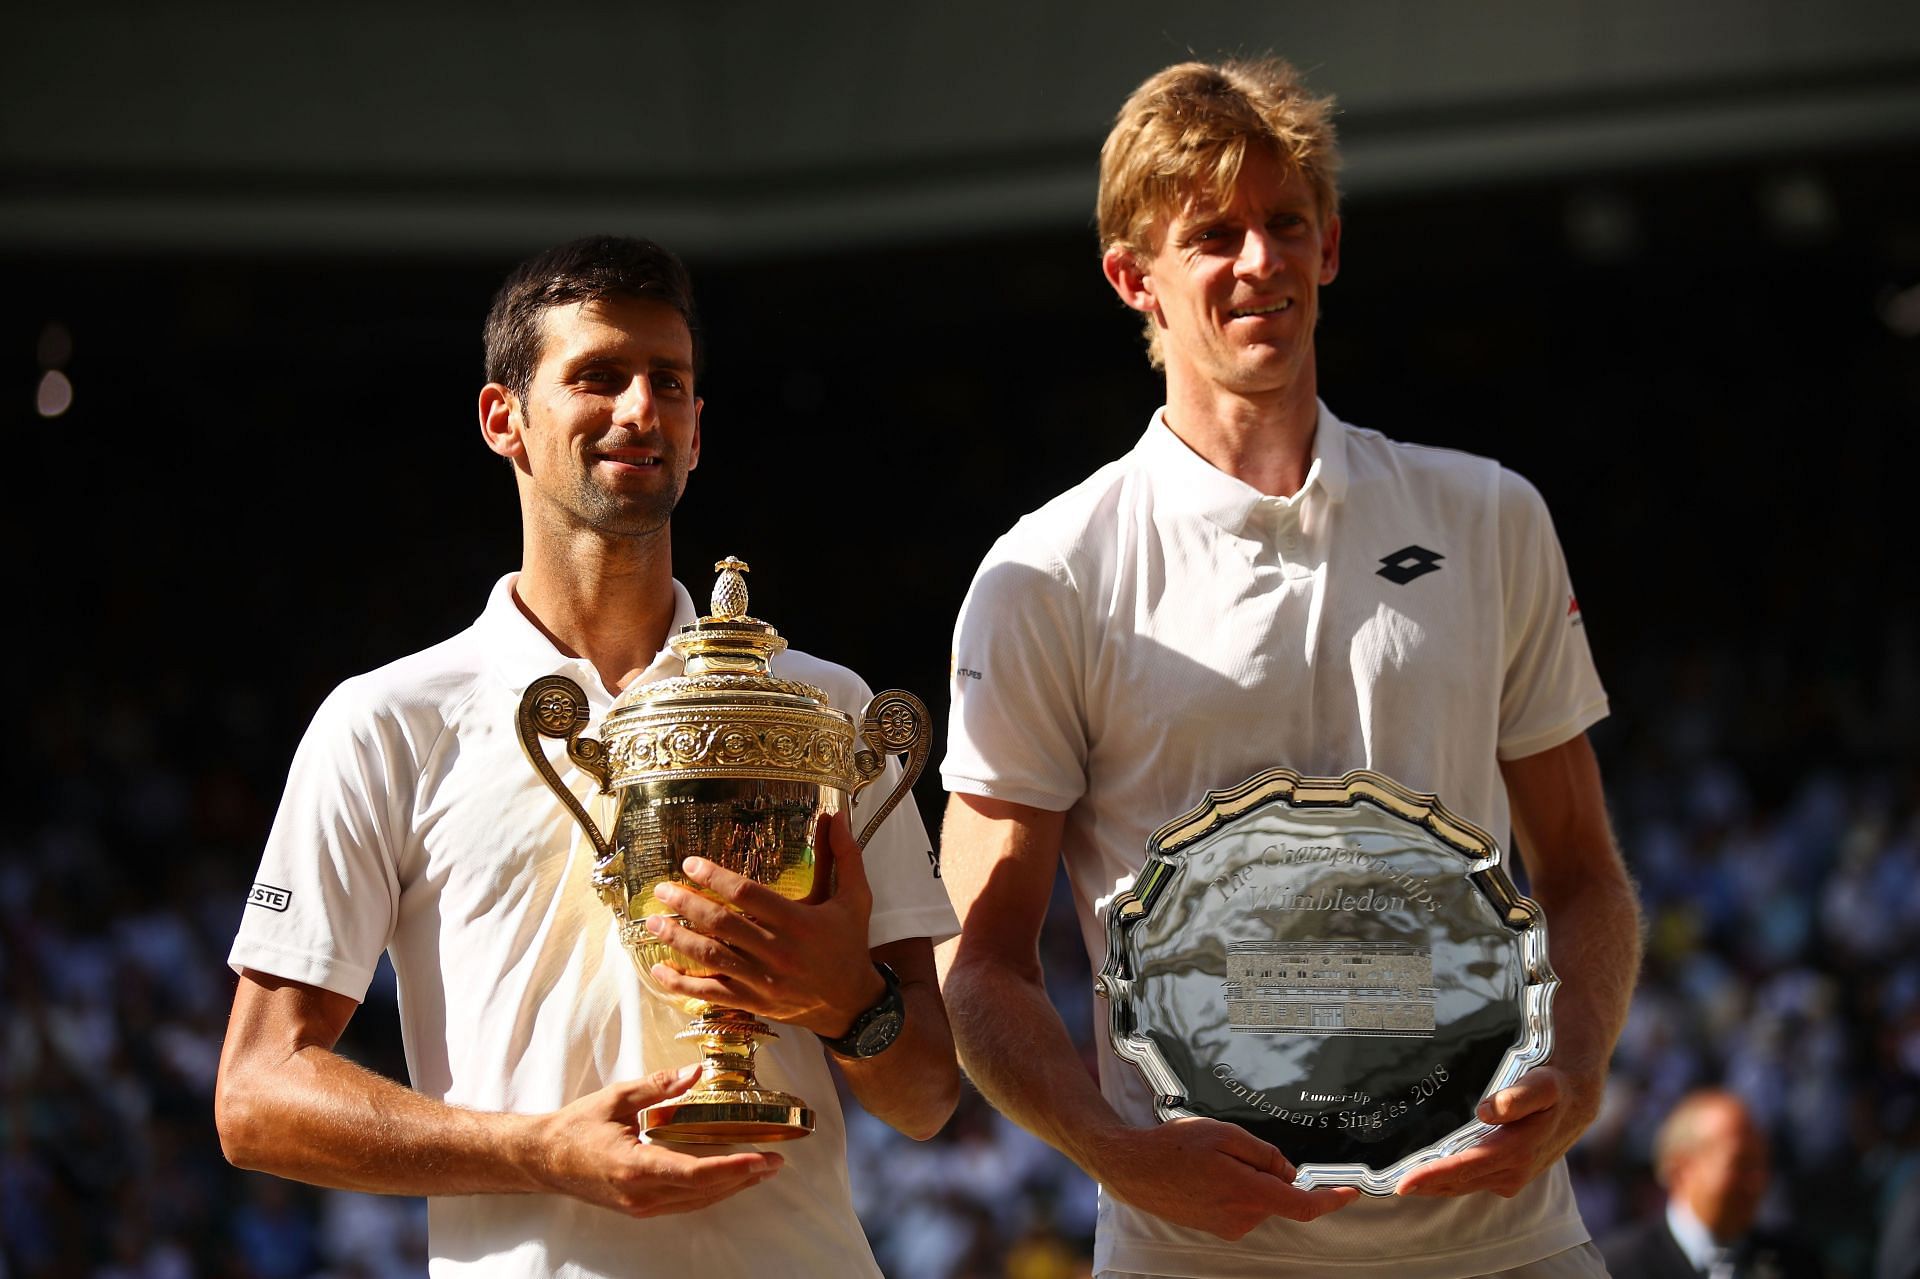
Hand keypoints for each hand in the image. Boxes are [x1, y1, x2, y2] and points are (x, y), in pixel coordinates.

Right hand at [528, 1065, 782, 1216]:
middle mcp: (640, 1193)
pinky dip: (710, 1191)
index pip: (693, 1173)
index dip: (731, 1168)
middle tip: (775, 1162)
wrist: (543, 1159)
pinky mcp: (639, 1207)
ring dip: (731, 1187)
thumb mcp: (616, 1098)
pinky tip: (728, 1179)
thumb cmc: (575, 1128)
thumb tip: (696, 1072)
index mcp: (633, 1166)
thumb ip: (658, 1086)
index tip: (759, 1158)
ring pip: (696, 1202)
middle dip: (743, 1177)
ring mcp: (640, 1205)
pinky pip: (684, 1203)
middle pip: (702, 1191)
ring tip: (761, 1171)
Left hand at [644, 811, 884, 1038]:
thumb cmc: (850, 944)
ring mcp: (763, 980)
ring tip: (652, 923)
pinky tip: (660, 972)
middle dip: (687, 905)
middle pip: (722, 925)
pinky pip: (712, 994)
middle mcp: (778, 951)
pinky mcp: (754, 1003)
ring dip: (677, 940)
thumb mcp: (855, 898)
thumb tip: (835, 815)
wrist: (852, 1002)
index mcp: (799, 922)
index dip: (715, 878)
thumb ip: (845, 856)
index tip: (690, 864)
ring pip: (712, 958)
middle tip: (662, 890)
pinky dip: (682, 985)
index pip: (747, 895)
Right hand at [1092, 1117, 1358, 1239]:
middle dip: (1269, 1172)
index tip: (1351, 1192)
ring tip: (1210, 1158)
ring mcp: (1227, 1226)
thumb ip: (1263, 1153)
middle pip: (1277, 1195)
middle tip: (1234, 1147)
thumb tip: (1289, 1171)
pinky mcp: (1215, 1227)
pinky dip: (1233, 1187)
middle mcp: (1241, 1217)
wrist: (1133, 1168)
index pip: (1302, 1205)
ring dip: (1247, 1178)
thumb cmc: (1174, 1146)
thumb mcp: (1223, 1134)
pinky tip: (1205, 1172)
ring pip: (1257, 1199)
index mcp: (1247, 1193)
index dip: (1331, 1200)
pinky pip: (1239, 1205)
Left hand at [1395, 1064, 1598, 1198]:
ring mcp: (1508, 1177)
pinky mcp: (1506, 1176)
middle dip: (1423, 1185)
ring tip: (1397, 1182)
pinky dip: (1447, 1182)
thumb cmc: (1554, 1088)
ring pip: (1461, 1186)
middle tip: (1385, 1184)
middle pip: (1457, 1182)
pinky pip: (1469, 1182)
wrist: (1575, 1101)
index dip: (1433, 1176)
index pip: (1465, 1167)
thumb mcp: (1543, 1084)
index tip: (1403, 1183)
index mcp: (1516, 1151)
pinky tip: (1425, 1175)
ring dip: (1432, 1186)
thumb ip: (1519, 1096)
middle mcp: (1511, 1172)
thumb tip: (1489, 1110)